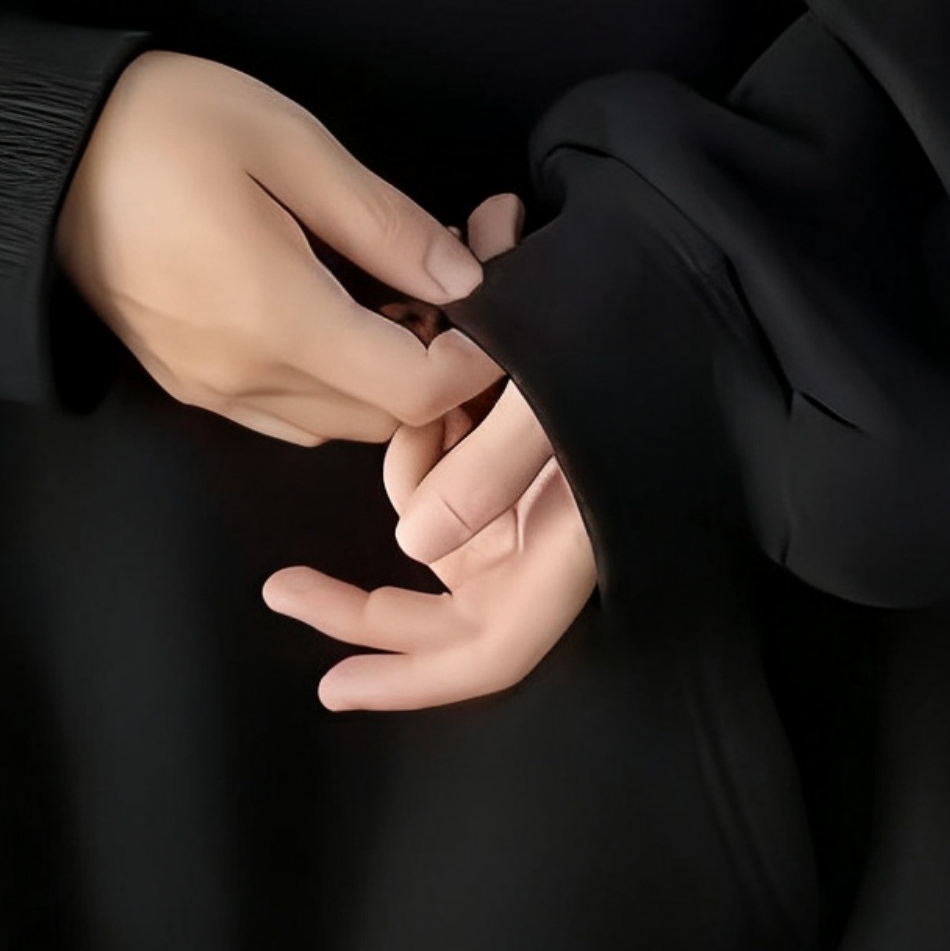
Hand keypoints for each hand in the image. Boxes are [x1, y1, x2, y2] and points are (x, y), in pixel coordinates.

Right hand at [56, 52, 499, 446]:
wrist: (36, 151)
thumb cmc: (162, 124)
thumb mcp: (289, 143)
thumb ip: (384, 222)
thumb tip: (466, 279)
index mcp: (275, 319)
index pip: (417, 393)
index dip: (476, 359)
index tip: (489, 289)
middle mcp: (243, 377)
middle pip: (386, 420)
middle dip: (441, 363)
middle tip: (454, 270)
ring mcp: (210, 389)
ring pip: (339, 423)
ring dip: (388, 375)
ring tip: (398, 285)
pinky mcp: (186, 382)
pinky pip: (288, 411)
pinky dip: (335, 380)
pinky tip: (339, 306)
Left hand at [264, 196, 599, 711]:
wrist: (664, 263)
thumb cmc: (622, 331)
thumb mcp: (550, 400)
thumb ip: (487, 473)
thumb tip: (412, 547)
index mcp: (565, 543)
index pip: (492, 648)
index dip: (416, 681)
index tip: (334, 687)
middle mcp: (544, 534)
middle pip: (444, 603)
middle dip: (364, 600)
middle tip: (285, 584)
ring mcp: (528, 494)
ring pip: (433, 513)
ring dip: (409, 452)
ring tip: (429, 352)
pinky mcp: (512, 446)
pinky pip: (446, 455)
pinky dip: (429, 417)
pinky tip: (442, 337)